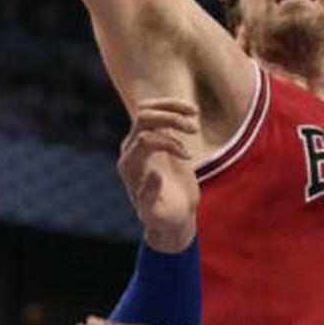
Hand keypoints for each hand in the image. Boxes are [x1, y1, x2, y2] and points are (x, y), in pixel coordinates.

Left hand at [118, 98, 199, 252]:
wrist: (173, 214)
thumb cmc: (164, 217)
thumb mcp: (157, 214)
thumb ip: (150, 196)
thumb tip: (154, 172)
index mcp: (128, 166)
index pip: (144, 139)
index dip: (168, 143)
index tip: (189, 157)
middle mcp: (130, 149)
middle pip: (144, 119)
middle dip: (170, 119)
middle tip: (194, 129)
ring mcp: (141, 139)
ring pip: (149, 109)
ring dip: (173, 108)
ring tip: (195, 113)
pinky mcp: (155, 134)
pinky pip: (159, 110)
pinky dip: (175, 106)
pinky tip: (194, 111)